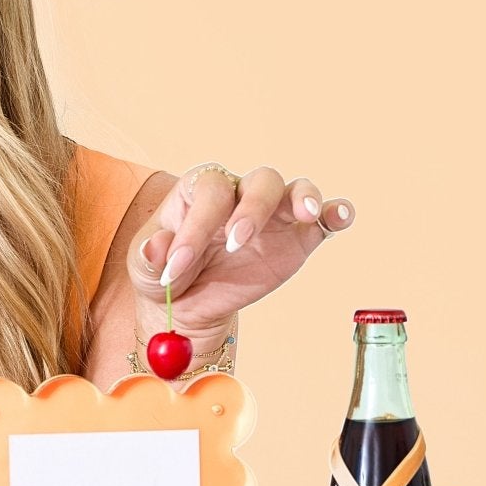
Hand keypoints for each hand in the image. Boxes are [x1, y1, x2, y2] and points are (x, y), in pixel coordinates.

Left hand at [128, 164, 355, 343]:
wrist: (190, 303)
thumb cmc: (166, 273)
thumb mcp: (144, 268)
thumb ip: (149, 255)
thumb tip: (156, 249)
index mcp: (201, 192)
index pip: (208, 194)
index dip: (194, 226)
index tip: (177, 266)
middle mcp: (241, 194)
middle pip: (259, 181)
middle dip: (251, 209)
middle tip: (236, 243)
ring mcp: (273, 214)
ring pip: (293, 189)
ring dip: (303, 197)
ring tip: (306, 214)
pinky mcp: (298, 237)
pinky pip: (324, 217)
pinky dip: (336, 212)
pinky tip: (341, 216)